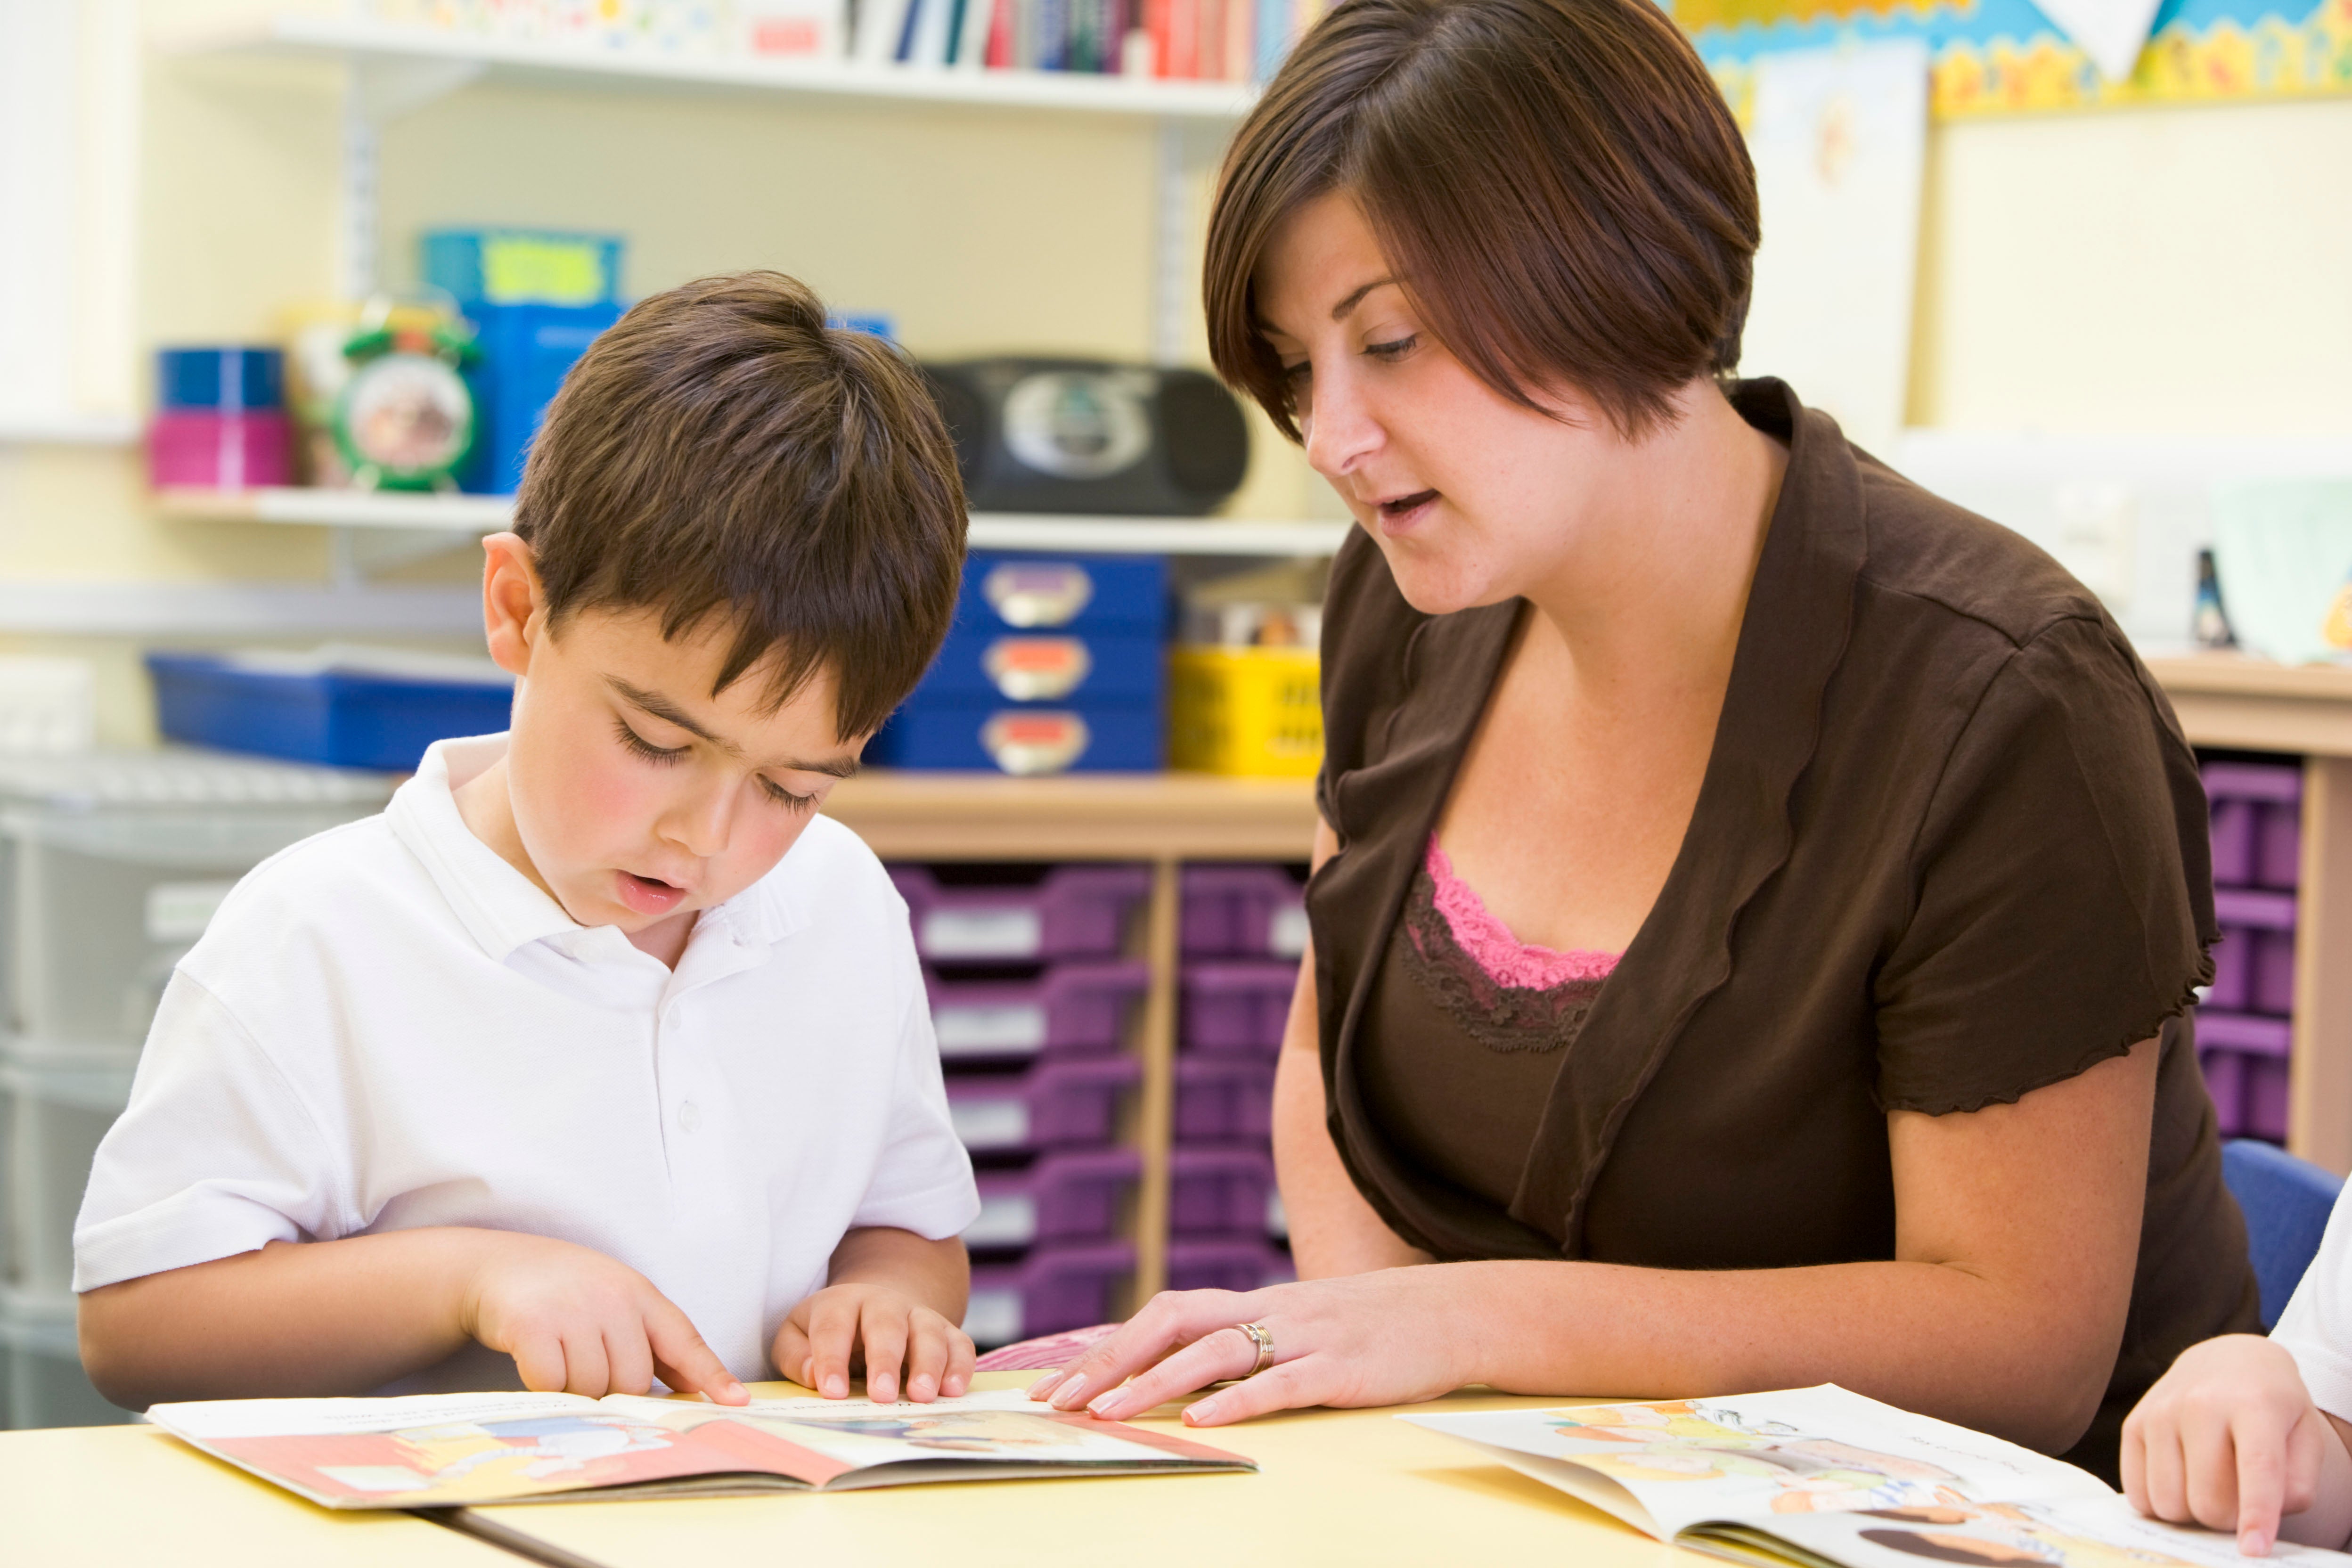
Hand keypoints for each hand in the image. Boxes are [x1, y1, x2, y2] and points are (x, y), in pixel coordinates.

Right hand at [459, 1233, 746, 1404]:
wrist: (503, 1265)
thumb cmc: (570, 1293)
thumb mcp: (620, 1303)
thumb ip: (657, 1344)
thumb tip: (698, 1389)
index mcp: (640, 1295)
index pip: (685, 1340)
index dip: (711, 1374)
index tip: (735, 1403)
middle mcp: (612, 1299)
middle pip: (634, 1381)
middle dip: (614, 1390)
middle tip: (588, 1366)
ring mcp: (572, 1310)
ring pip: (593, 1388)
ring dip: (576, 1389)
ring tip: (562, 1357)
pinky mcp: (532, 1326)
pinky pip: (551, 1384)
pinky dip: (544, 1386)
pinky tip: (537, 1360)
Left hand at [776, 1283, 973, 1403]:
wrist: (877, 1306)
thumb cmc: (833, 1332)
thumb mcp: (798, 1335)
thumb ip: (796, 1355)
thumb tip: (814, 1376)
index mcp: (842, 1303)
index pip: (834, 1327)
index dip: (832, 1359)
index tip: (832, 1392)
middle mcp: (884, 1304)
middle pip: (886, 1325)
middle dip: (885, 1360)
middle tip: (882, 1395)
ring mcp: (919, 1316)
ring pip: (929, 1332)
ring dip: (928, 1364)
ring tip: (922, 1395)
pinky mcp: (946, 1332)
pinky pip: (960, 1344)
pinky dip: (960, 1366)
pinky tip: (954, 1390)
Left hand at [1028, 1268, 1475, 1426]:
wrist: (1451, 1315)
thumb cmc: (1368, 1327)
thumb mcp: (1297, 1327)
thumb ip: (1245, 1343)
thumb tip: (1180, 1373)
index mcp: (1254, 1304)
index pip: (1163, 1315)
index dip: (1107, 1344)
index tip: (1054, 1379)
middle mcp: (1269, 1312)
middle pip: (1174, 1320)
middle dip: (1112, 1359)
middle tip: (1062, 1398)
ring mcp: (1305, 1336)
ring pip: (1218, 1350)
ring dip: (1158, 1382)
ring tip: (1113, 1412)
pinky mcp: (1341, 1368)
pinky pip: (1282, 1383)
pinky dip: (1240, 1401)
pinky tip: (1205, 1421)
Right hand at [2122, 1335, 2326, 1554]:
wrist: (2228, 1358)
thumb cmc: (2273, 1408)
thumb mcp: (2305, 1436)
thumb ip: (2296, 1485)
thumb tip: (2258, 1522)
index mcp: (2254, 1404)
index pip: (2256, 1468)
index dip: (2256, 1515)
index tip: (2254, 1549)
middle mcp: (2199, 1403)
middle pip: (2207, 1500)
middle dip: (2227, 1520)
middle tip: (2239, 1503)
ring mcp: (2159, 1412)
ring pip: (2168, 1503)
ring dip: (2193, 1514)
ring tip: (2210, 1490)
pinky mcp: (2133, 1424)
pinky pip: (2138, 1494)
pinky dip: (2161, 1505)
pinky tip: (2181, 1484)